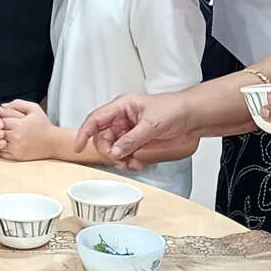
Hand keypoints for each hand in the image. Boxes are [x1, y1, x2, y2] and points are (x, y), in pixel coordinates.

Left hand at [0, 100, 54, 161]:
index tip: (2, 118)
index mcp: (19, 124)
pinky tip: (4, 142)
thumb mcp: (34, 108)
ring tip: (0, 134)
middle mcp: (16, 137)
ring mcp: (15, 148)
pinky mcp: (16, 157)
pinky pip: (0, 153)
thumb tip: (1, 106)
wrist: (53, 142)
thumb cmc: (43, 124)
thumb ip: (17, 104)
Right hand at [74, 92, 193, 171]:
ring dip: (119, 159)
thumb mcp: (151, 124)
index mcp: (121, 107)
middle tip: (120, 160)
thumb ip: (131, 139)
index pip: (95, 119)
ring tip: (132, 164)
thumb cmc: (174, 109)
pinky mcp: (137, 140)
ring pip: (113, 148)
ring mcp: (129, 130)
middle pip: (103, 137)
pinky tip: (137, 164)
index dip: (84, 132)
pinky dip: (128, 161)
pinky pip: (124, 153)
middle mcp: (122, 118)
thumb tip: (116, 151)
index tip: (78, 146)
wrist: (192, 117)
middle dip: (109, 151)